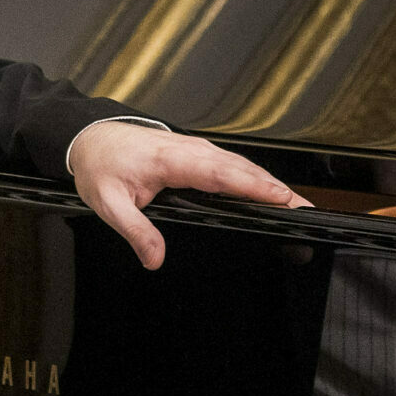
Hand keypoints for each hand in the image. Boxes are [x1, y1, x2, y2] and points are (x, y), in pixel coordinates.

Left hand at [67, 122, 309, 269]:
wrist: (89, 136)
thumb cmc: (99, 165)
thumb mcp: (107, 202)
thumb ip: (134, 230)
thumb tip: (154, 259)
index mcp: (170, 160)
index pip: (220, 174)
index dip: (252, 186)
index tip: (281, 200)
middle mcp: (189, 150)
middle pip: (241, 169)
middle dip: (275, 189)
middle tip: (306, 211)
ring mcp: (195, 148)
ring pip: (240, 164)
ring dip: (270, 182)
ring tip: (298, 205)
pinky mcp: (197, 152)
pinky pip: (232, 163)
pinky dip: (254, 177)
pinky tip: (269, 192)